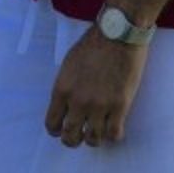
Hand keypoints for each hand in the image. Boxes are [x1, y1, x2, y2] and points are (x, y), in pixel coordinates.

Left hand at [44, 28, 148, 148]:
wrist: (118, 33)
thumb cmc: (93, 44)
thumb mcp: (68, 64)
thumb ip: (66, 86)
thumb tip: (67, 104)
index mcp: (62, 89)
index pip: (52, 123)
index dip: (56, 130)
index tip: (62, 130)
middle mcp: (78, 101)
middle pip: (70, 136)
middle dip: (73, 140)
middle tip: (78, 137)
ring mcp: (100, 105)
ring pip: (93, 139)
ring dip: (94, 139)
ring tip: (97, 133)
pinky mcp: (120, 106)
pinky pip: (114, 134)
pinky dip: (113, 135)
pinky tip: (114, 128)